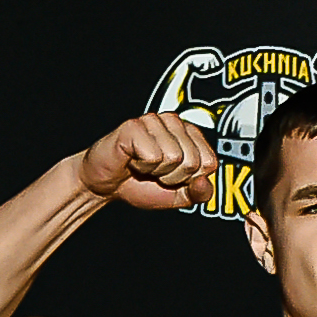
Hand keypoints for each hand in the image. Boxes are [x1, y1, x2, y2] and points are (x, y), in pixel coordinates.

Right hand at [78, 114, 216, 209]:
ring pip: (174, 157)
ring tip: (144, 166)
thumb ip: (199, 193)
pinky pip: (153, 156)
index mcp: (189, 135)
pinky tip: (133, 160)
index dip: (191, 179)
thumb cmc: (140, 184)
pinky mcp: (134, 126)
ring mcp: (154, 121)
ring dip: (156, 172)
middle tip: (155, 173)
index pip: (210, 162)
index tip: (173, 176)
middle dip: (173, 177)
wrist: (106, 186)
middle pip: (193, 161)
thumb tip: (205, 182)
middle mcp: (174, 122)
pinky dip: (142, 167)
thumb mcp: (178, 195)